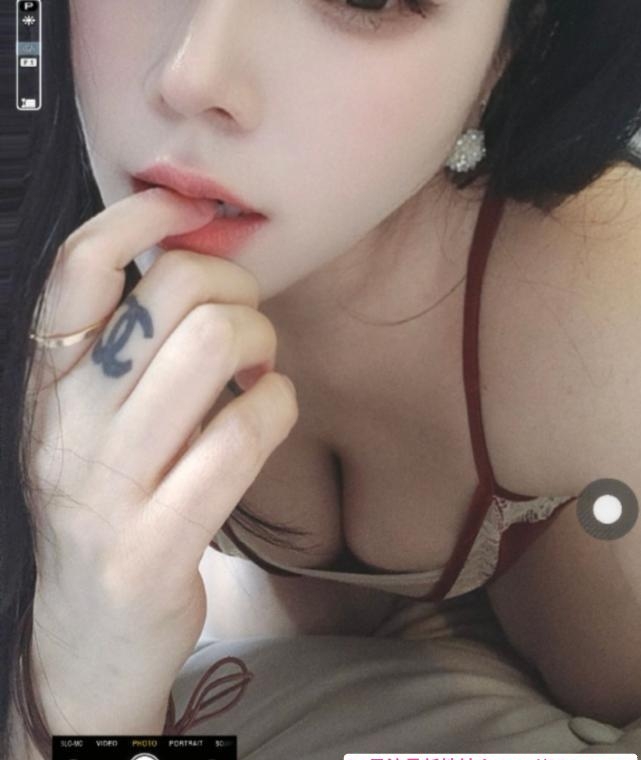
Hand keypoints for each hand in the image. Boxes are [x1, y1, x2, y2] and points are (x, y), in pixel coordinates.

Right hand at [25, 187, 297, 735]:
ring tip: (260, 367)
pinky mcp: (158, 541)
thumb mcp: (91, 422)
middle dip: (238, 289)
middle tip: (248, 321)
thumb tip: (194, 262)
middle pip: (174, 291)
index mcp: (46, 383)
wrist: (85, 640)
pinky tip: (271, 411)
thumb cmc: (105, 509)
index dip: (145, 213)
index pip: (79, 265)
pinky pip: (244, 431)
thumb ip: (126, 350)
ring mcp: (110, 485)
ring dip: (263, 341)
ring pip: (216, 345)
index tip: (195, 208)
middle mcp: (69, 423)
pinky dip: (278, 404)